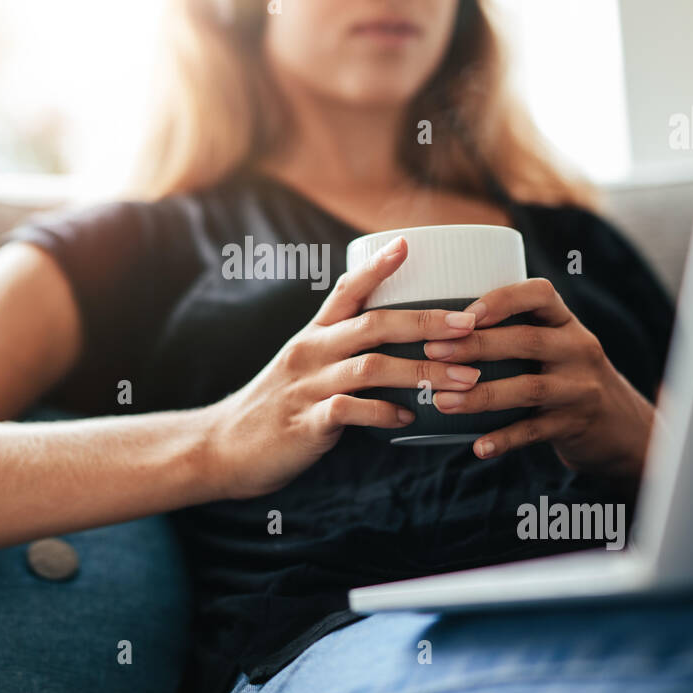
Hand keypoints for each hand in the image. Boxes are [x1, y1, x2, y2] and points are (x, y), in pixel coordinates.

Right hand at [205, 235, 484, 500]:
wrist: (223, 449)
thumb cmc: (274, 409)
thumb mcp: (301, 367)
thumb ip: (339, 353)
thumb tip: (394, 346)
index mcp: (311, 336)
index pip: (344, 290)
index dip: (376, 267)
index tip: (407, 243)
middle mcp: (310, 353)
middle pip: (373, 325)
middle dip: (426, 323)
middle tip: (468, 325)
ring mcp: (307, 387)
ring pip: (372, 368)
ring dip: (422, 372)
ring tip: (463, 379)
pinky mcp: (306, 422)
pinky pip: (352, 411)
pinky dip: (386, 413)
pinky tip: (410, 418)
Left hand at [421, 277, 655, 476]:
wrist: (622, 427)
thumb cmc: (566, 377)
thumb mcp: (555, 346)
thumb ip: (515, 332)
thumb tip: (439, 329)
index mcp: (566, 322)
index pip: (541, 294)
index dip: (502, 299)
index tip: (465, 313)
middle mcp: (578, 349)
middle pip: (526, 340)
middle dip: (476, 345)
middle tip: (433, 352)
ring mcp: (579, 388)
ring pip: (528, 388)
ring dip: (481, 395)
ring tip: (442, 401)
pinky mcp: (575, 424)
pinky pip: (535, 431)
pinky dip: (505, 438)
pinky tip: (478, 446)